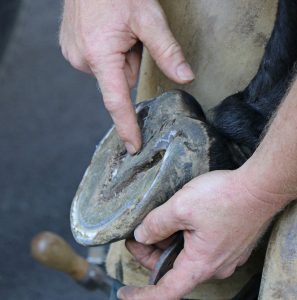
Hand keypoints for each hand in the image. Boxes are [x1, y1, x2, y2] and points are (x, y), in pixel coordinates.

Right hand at [59, 0, 193, 153]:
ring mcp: (74, 54)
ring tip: (118, 31)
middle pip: (118, 80)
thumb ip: (166, 51)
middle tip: (131, 39)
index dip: (126, 126)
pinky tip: (107, 32)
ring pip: (110, 71)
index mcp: (100, 56)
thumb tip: (185, 78)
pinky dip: (108, 52)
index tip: (132, 146)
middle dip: (130, 64)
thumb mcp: (148, 17)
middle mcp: (83, 59)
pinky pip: (99, 61)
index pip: (117, 102)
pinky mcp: (72, 48)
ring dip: (119, 57)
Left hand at [118, 170, 279, 299]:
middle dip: (150, 254)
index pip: (166, 291)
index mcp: (201, 264)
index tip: (126, 293)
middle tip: (135, 236)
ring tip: (152, 225)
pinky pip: (198, 247)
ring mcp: (223, 254)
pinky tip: (175, 221)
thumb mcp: (181, 207)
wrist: (260, 187)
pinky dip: (182, 238)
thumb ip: (156, 224)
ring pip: (185, 256)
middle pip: (173, 269)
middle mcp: (214, 266)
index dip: (143, 296)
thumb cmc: (224, 197)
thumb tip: (142, 235)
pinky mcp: (227, 242)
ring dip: (166, 244)